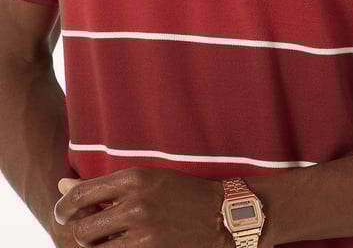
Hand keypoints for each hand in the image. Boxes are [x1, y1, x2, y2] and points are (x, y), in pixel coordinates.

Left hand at [53, 168, 230, 246]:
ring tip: (108, 242)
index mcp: (134, 178)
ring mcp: (143, 232)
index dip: (64, 207)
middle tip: (89, 235)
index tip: (62, 213)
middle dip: (81, 234)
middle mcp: (135, 204)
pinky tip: (124, 247)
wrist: (223, 216)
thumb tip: (62, 184)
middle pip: (82, 228)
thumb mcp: (147, 180)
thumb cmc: (182, 194)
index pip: (80, 194)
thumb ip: (104, 185)